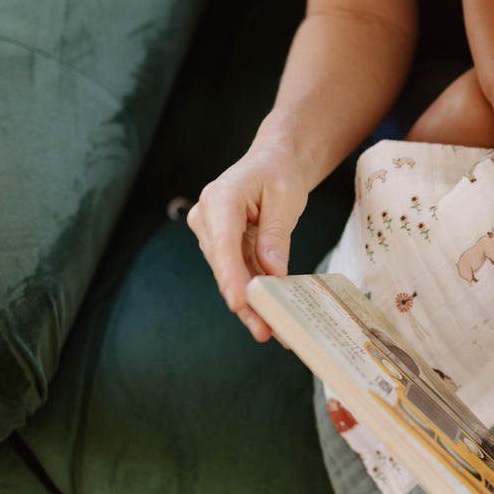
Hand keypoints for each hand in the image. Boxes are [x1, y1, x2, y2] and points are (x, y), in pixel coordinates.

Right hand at [187, 143, 308, 341]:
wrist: (273, 161)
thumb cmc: (279, 172)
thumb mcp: (286, 198)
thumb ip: (276, 234)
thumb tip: (272, 271)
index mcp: (221, 199)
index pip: (223, 243)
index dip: (230, 276)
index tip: (239, 303)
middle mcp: (208, 217)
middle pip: (225, 266)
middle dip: (244, 300)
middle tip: (264, 331)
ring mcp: (212, 233)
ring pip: (230, 275)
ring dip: (249, 304)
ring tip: (270, 332)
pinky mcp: (223, 245)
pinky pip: (238, 272)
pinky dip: (253, 293)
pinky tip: (268, 316)